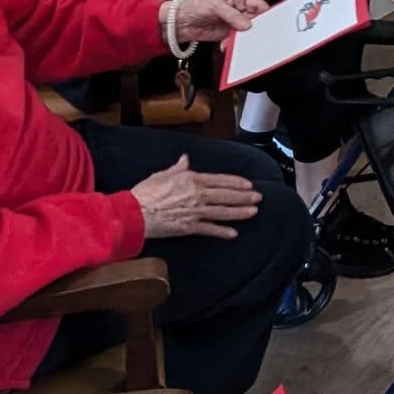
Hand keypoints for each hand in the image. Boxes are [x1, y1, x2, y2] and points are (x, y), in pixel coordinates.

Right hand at [133, 157, 261, 238]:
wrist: (135, 213)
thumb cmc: (145, 192)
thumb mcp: (162, 174)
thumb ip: (177, 168)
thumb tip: (185, 160)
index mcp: (191, 179)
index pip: (220, 180)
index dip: (236, 182)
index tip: (248, 184)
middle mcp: (197, 194)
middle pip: (226, 195)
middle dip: (244, 197)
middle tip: (258, 198)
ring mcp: (194, 212)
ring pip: (223, 212)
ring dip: (240, 212)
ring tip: (253, 212)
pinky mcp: (189, 227)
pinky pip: (210, 229)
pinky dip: (222, 232)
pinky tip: (233, 233)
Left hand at [162, 0, 265, 46]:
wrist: (182, 23)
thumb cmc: (197, 7)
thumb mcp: (215, 7)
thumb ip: (232, 15)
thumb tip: (248, 25)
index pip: (260, 6)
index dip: (265, 16)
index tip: (264, 26)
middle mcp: (242, 10)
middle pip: (258, 22)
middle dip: (254, 31)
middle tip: (250, 38)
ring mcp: (237, 23)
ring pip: (249, 34)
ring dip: (242, 40)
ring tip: (230, 42)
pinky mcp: (230, 35)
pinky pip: (239, 42)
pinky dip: (233, 45)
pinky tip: (224, 45)